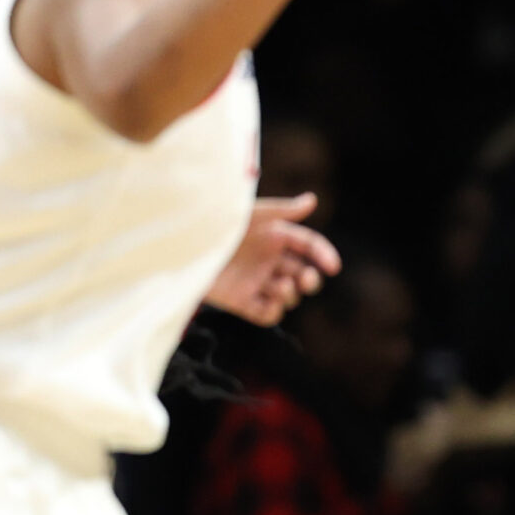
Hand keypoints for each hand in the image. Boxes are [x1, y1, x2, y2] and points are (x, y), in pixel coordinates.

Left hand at [205, 194, 340, 325]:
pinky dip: (273, 311)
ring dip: (290, 293)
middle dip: (310, 280)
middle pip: (302, 274)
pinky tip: (269, 302)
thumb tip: (313, 200)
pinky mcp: (241, 302)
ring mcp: (255, 282)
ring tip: (279, 286)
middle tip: (306, 281)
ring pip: (288, 295)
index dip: (323, 255)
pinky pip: (266, 314)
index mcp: (272, 236)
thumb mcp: (249, 214)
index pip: (307, 246)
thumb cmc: (215, 224)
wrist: (181, 247)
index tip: (333, 267)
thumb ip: (281, 210)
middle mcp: (267, 260)